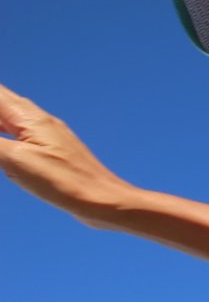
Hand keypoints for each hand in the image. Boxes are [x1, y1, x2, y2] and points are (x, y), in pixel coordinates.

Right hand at [0, 82, 208, 261]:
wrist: (105, 201)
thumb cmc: (64, 181)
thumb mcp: (15, 159)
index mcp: (30, 117)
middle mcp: (40, 121)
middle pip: (3, 100)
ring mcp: (48, 136)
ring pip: (12, 117)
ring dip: (0, 120)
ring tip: (0, 127)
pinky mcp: (52, 151)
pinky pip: (21, 133)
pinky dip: (7, 132)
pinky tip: (6, 143)